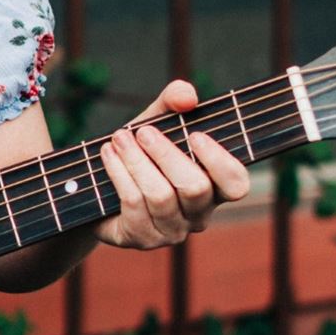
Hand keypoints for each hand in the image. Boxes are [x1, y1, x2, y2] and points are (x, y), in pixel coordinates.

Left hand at [92, 79, 251, 251]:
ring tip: (119, 138)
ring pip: (161, 196)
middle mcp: (198, 214)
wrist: (99, 187)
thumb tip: (187, 96)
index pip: (236, 184)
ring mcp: (171, 231)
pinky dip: (118, 174)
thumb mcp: (157, 121)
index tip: (195, 135)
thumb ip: (173, 102)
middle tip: (144, 131)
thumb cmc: (141, 151)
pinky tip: (107, 155)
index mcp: (214, 187)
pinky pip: (134, 205)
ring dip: (136, 161)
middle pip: (195, 188)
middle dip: (167, 155)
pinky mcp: (142, 238)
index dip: (220, 162)